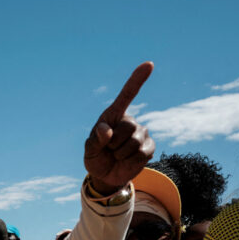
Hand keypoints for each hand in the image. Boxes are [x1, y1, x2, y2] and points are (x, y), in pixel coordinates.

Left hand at [84, 62, 155, 194]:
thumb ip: (95, 140)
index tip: (149, 64)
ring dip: (121, 153)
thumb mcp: (89, 150)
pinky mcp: (149, 147)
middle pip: (128, 126)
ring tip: (116, 155)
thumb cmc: (96, 157)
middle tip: (108, 150)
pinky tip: (126, 161)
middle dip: (114, 142)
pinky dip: (130, 161)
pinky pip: (141, 153)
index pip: (127, 95)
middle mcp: (129, 121)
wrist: (106, 175)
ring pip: (134, 142)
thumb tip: (106, 130)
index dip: (137, 79)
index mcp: (113, 116)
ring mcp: (141, 134)